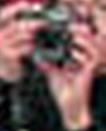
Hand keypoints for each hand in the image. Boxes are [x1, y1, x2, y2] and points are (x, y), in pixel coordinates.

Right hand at [0, 4, 38, 82]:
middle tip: (46, 23)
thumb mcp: (17, 38)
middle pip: (19, 25)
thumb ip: (25, 28)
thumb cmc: (16, 52)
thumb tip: (41, 17)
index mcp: (2, 29)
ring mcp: (3, 46)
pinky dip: (33, 47)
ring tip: (44, 36)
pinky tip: (36, 48)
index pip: (3, 14)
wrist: (8, 72)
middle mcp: (0, 36)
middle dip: (34, 23)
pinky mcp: (9, 55)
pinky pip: (24, 47)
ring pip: (23, 36)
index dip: (15, 8)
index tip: (27, 4)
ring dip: (36, 35)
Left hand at [40, 12, 103, 130]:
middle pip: (89, 39)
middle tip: (69, 25)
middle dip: (80, 31)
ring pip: (92, 47)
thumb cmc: (63, 90)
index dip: (75, 30)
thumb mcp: (53, 71)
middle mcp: (86, 59)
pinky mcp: (89, 73)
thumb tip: (38, 51)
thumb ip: (48, 60)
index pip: (80, 40)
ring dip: (83, 39)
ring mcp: (89, 66)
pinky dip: (80, 54)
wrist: (70, 106)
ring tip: (72, 34)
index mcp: (79, 57)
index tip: (63, 24)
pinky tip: (72, 53)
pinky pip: (89, 59)